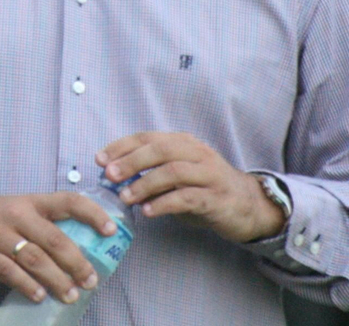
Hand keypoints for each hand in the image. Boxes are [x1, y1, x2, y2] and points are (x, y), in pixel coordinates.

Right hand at [0, 192, 116, 305]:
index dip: (92, 214)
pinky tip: (40, 296)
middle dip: (77, 262)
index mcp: (31, 202)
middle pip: (54, 238)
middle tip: (91, 280)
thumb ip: (45, 225)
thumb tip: (85, 250)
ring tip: (71, 294)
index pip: (67, 201)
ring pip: (35, 258)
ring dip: (57, 279)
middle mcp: (17, 215)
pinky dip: (28, 285)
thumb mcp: (19, 210)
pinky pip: (9, 272)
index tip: (111, 230)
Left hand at [96, 132, 284, 243]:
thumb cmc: (205, 189)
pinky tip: (149, 211)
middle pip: (160, 150)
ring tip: (125, 197)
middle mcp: (197, 153)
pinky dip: (165, 203)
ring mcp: (209, 174)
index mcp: (183, 142)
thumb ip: (151, 175)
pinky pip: (188, 197)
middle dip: (131, 161)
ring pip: (173, 171)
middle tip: (109, 175)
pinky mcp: (217, 197)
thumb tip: (115, 180)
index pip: (147, 138)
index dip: (121, 146)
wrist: (249, 205)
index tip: (99, 159)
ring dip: (145, 183)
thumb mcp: (177, 177)